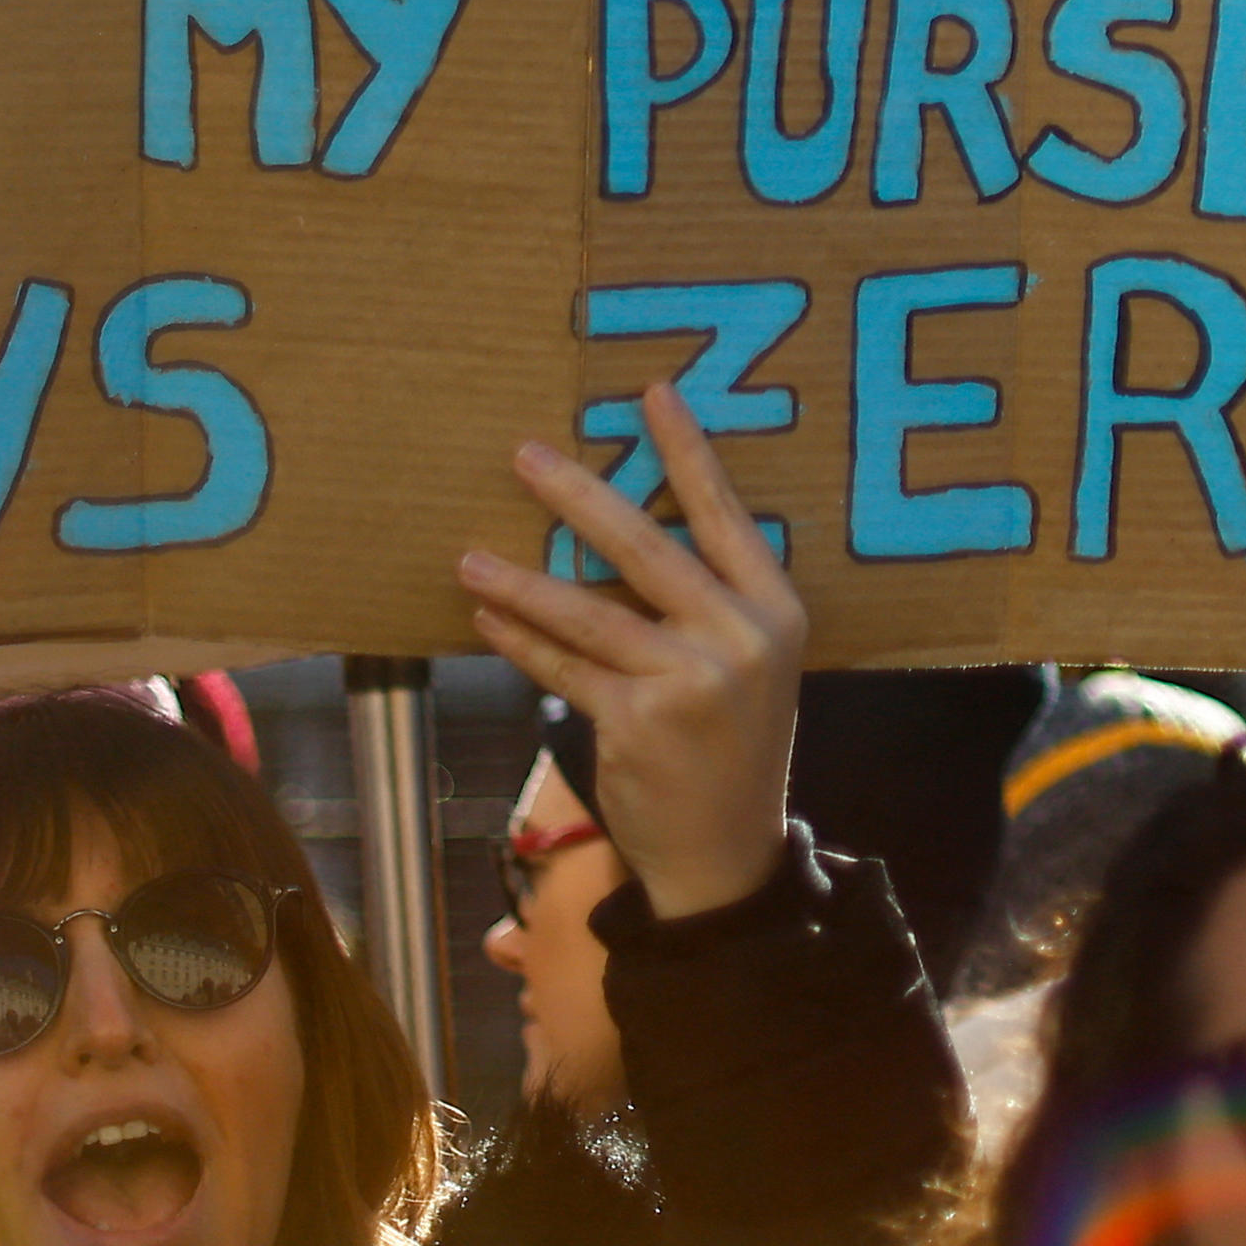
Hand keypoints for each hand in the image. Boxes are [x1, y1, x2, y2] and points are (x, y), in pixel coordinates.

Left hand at [458, 383, 807, 921]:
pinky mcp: (636, 722)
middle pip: (647, 548)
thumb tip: (618, 533)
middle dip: (579, 496)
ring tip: (470, 554)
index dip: (687, 452)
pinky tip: (484, 616)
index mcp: (775, 611)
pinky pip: (563, 669)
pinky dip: (519, 642)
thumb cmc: (730, 744)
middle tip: (526, 456)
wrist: (726, 851)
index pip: (726, 514)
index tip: (651, 394)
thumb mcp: (749, 664)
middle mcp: (739, 638)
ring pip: (589, 611)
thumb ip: (707, 603)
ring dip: (521, 580)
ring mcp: (688, 682)